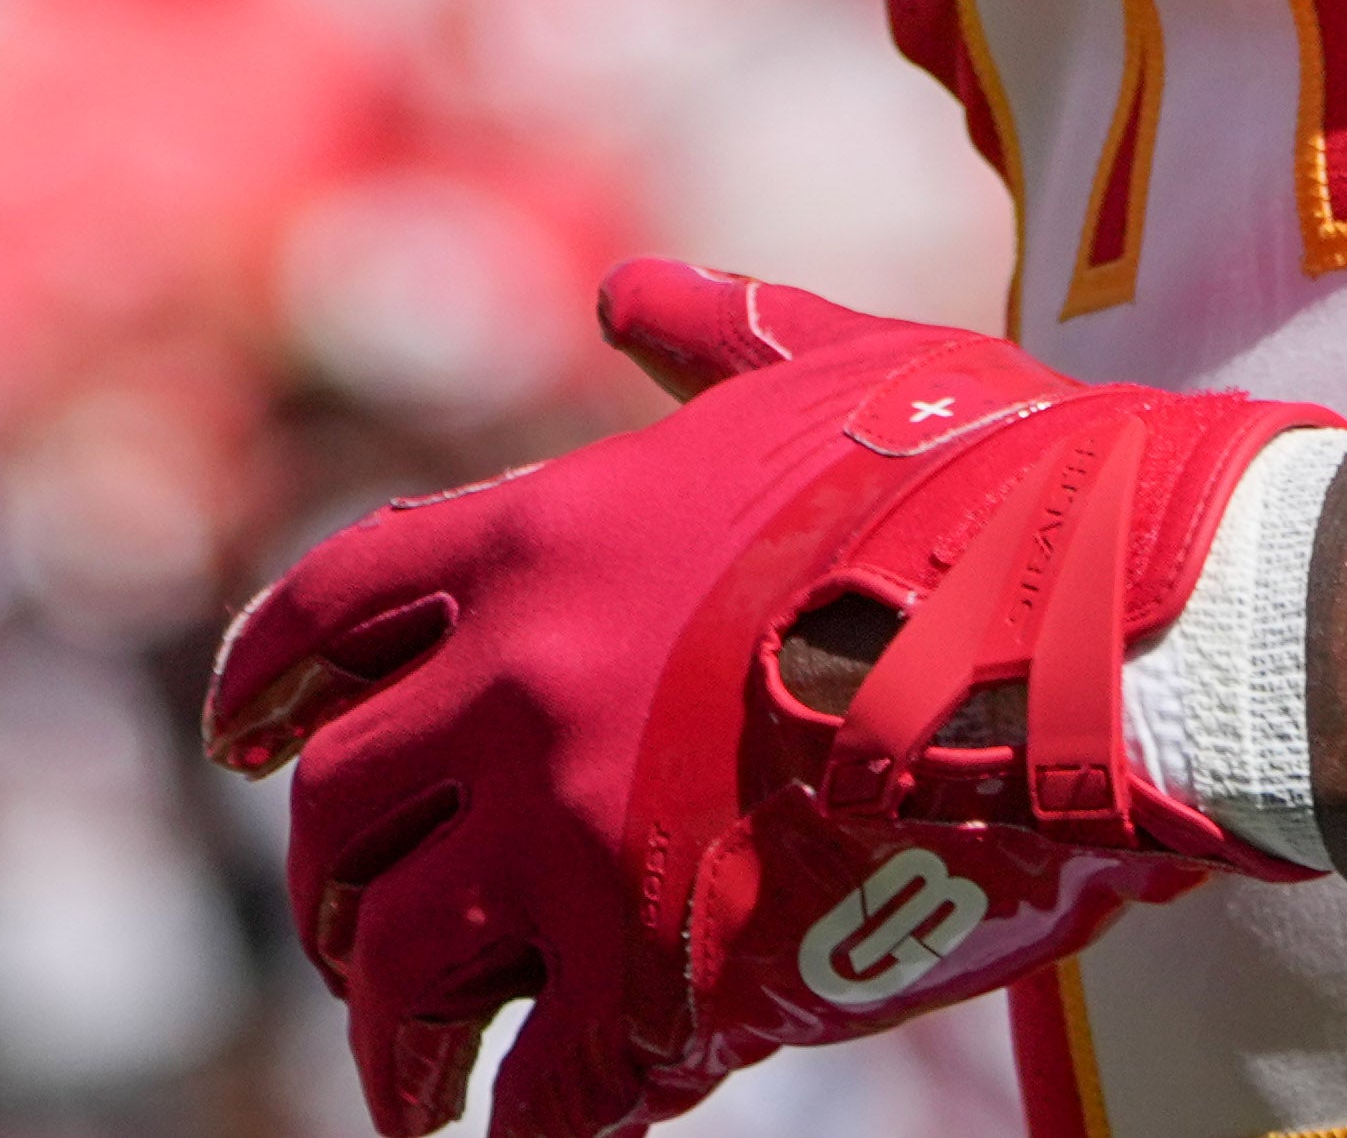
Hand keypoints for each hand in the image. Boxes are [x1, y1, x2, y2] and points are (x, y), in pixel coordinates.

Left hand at [204, 262, 1338, 1137]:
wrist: (1113, 627)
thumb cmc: (992, 483)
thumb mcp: (832, 370)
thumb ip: (712, 339)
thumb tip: (628, 291)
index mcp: (547, 536)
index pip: (327, 612)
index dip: (260, 686)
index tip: (233, 746)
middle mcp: (524, 685)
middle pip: (336, 814)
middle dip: (330, 892)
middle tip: (358, 946)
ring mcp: (580, 836)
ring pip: (402, 971)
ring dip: (394, 1046)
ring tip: (419, 1092)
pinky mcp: (664, 972)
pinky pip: (538, 1089)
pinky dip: (524, 1130)